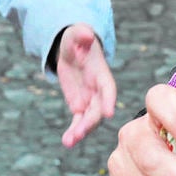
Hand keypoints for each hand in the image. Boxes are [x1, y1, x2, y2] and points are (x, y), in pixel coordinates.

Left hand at [55, 23, 116, 147]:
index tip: (108, 113)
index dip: (109, 99)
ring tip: (69, 142)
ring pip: (88, 119)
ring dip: (81, 131)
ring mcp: (90, 99)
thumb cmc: (77, 39)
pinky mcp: (79, 106)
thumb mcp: (76, 35)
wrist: (73, 49)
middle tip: (79, 133)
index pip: (108, 88)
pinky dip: (73, 132)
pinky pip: (78, 121)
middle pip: (98, 109)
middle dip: (90, 122)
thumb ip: (81, 35)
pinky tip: (67, 141)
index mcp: (101, 73)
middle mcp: (98, 90)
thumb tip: (86, 33)